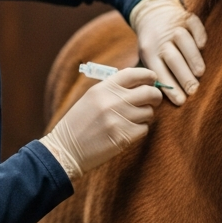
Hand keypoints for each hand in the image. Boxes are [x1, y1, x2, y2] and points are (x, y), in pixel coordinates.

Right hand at [39, 67, 162, 179]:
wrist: (66, 148)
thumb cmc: (79, 122)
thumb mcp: (92, 97)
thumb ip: (114, 89)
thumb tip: (141, 83)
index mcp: (103, 88)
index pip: (134, 74)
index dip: (148, 75)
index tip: (152, 79)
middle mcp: (113, 101)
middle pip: (149, 92)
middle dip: (155, 96)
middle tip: (153, 100)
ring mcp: (119, 119)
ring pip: (149, 112)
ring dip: (145, 116)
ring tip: (133, 119)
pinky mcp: (124, 137)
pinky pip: (144, 129)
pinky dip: (140, 130)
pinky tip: (127, 131)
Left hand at [128, 0, 206, 105]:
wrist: (152, 11)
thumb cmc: (154, 43)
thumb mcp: (149, 56)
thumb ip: (159, 72)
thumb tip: (172, 99)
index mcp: (149, 52)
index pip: (160, 72)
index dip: (171, 88)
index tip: (181, 102)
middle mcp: (161, 40)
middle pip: (172, 58)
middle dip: (183, 76)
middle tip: (193, 90)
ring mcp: (174, 27)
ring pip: (183, 41)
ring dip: (192, 57)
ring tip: (200, 72)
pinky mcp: (185, 16)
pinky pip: (194, 25)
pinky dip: (199, 34)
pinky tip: (202, 46)